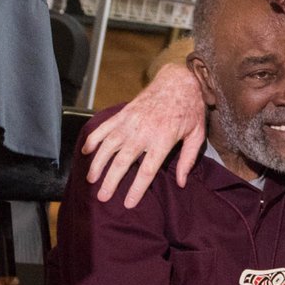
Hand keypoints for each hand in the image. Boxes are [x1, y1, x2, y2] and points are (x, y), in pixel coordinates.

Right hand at [81, 63, 205, 206]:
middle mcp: (143, 131)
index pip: (147, 170)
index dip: (136, 189)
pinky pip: (104, 127)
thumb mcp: (197, 134)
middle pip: (122, 161)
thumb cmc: (191, 109)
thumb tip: (181, 183)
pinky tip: (86, 151)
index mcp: (163, 139)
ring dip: (97, 163)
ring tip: (91, 179)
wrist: (179, 80)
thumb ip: (188, 159)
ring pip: (108, 146)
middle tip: (102, 197)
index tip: (127, 204)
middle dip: (110, 181)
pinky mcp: (123, 113)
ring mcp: (130, 121)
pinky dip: (93, 139)